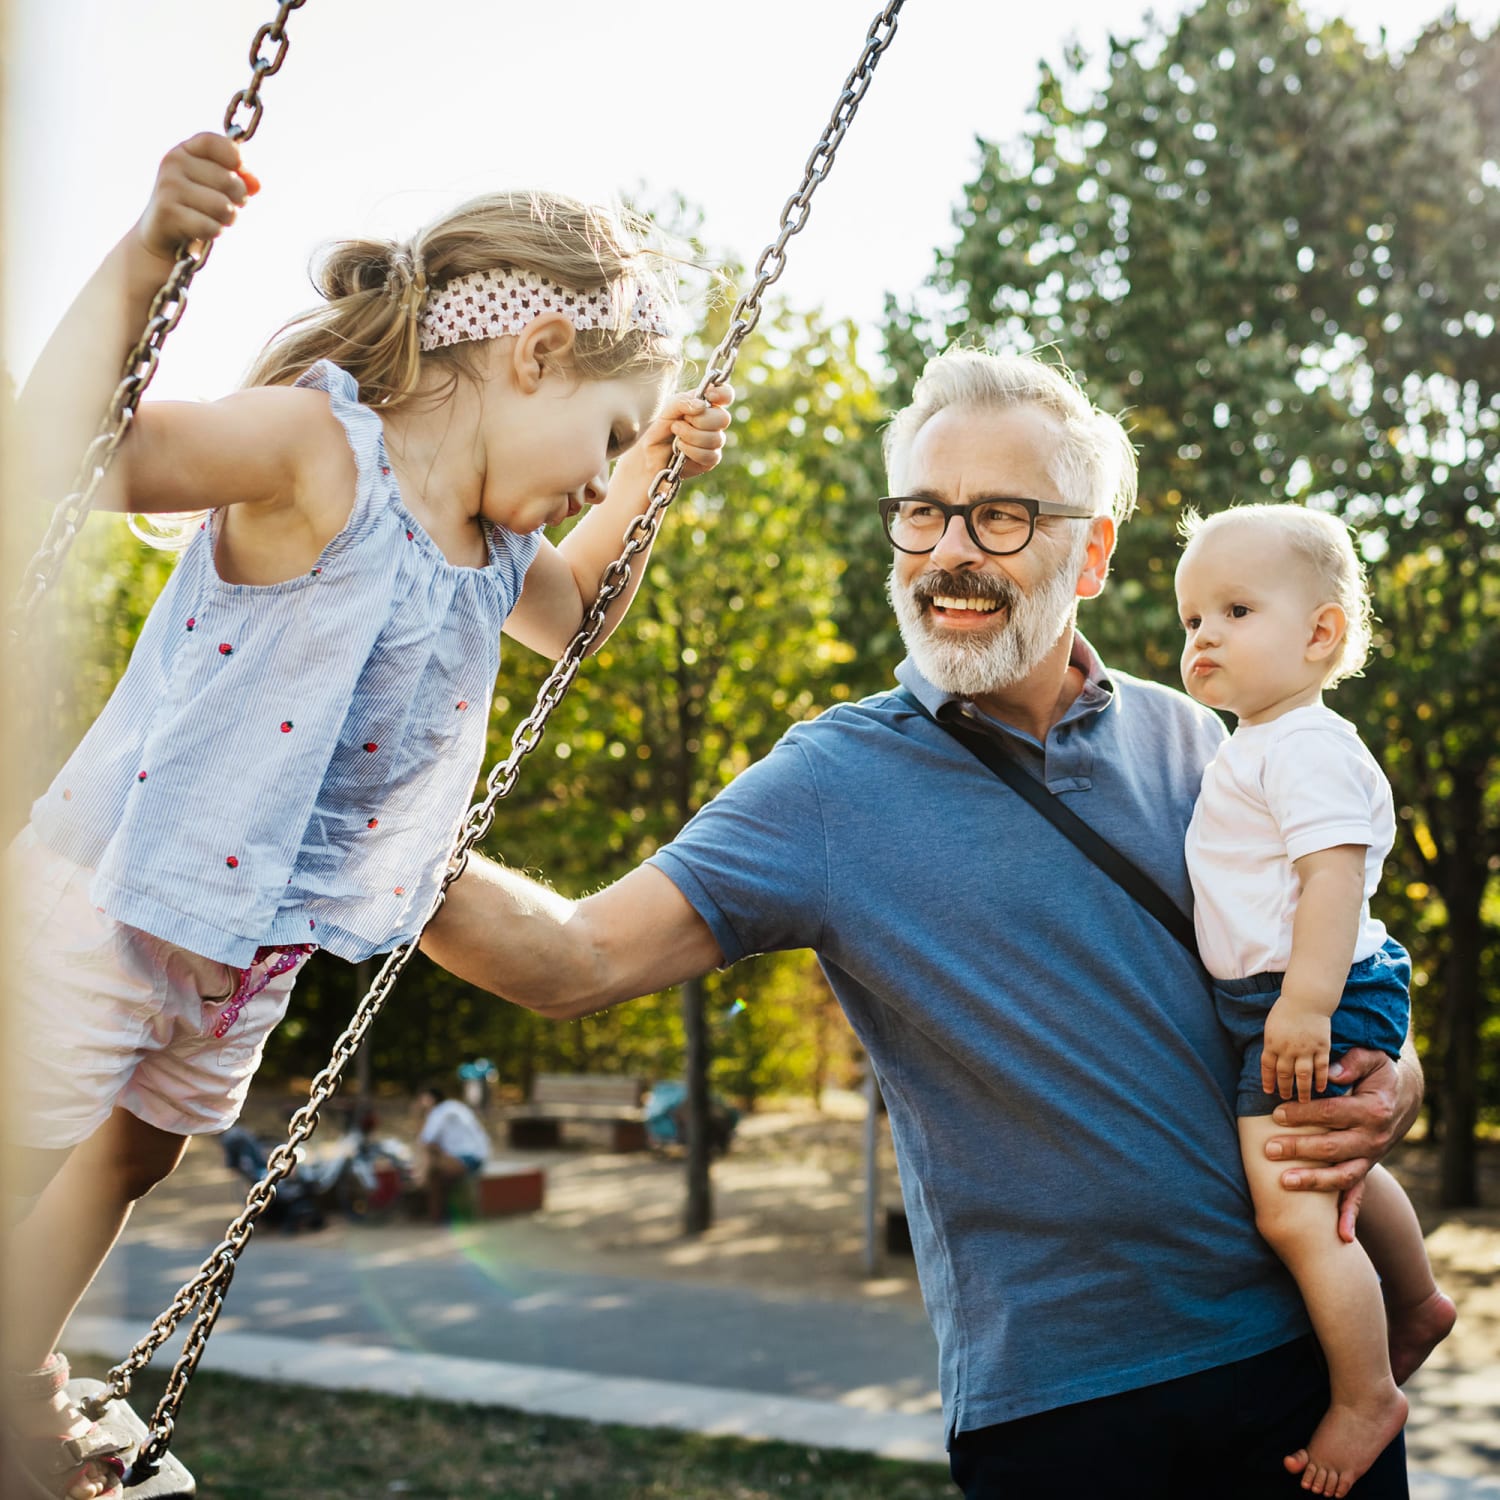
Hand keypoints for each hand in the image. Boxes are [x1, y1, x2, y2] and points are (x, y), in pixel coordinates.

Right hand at [133, 133, 251, 263]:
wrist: (162, 235)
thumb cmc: (197, 207)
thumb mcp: (217, 187)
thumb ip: (240, 179)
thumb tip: (256, 184)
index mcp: (185, 151)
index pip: (214, 142)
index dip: (235, 159)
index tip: (237, 174)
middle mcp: (173, 162)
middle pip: (229, 180)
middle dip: (237, 200)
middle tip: (224, 207)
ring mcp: (168, 186)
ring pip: (223, 206)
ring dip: (226, 219)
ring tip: (213, 219)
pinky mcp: (168, 212)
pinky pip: (211, 226)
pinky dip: (214, 232)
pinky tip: (201, 231)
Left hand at [629, 383, 733, 482]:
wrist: (649, 455)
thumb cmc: (660, 429)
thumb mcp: (667, 410)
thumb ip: (682, 402)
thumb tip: (702, 405)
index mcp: (706, 405)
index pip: (726, 395)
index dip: (722, 394)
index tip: (708, 396)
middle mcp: (713, 422)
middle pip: (723, 418)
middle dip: (700, 420)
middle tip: (680, 422)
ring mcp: (714, 441)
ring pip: (716, 438)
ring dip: (691, 436)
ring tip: (676, 435)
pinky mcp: (710, 460)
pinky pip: (709, 455)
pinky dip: (691, 451)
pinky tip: (680, 449)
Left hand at [1260, 996, 1331, 1101]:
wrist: (1307, 999)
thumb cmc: (1286, 1011)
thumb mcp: (1272, 1026)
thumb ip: (1272, 1045)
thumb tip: (1271, 1061)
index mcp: (1272, 1043)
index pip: (1267, 1067)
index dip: (1268, 1080)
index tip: (1269, 1091)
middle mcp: (1288, 1049)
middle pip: (1285, 1074)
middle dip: (1284, 1088)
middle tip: (1286, 1098)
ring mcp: (1306, 1049)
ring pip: (1303, 1075)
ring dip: (1303, 1090)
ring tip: (1304, 1101)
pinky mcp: (1322, 1047)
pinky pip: (1321, 1068)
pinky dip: (1321, 1080)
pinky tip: (1321, 1089)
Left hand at [1266, 1046, 1407, 1241]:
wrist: (1401, 1095)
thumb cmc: (1377, 1072)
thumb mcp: (1370, 1058)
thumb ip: (1351, 1062)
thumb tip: (1331, 1074)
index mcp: (1373, 1110)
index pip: (1332, 1113)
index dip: (1304, 1114)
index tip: (1277, 1113)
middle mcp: (1374, 1138)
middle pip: (1333, 1148)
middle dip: (1299, 1149)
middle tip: (1269, 1149)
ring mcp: (1371, 1157)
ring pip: (1342, 1175)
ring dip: (1314, 1181)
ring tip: (1284, 1182)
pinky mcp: (1366, 1168)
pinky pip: (1359, 1195)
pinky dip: (1351, 1216)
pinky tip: (1342, 1236)